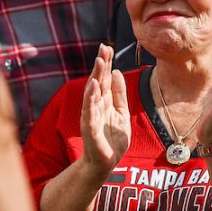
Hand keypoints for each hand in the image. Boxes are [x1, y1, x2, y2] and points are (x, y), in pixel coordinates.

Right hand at [78, 44, 129, 173]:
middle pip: (98, 82)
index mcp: (104, 102)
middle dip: (100, 66)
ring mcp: (91, 116)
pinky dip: (91, 99)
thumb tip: (118, 71)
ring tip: (99, 62)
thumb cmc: (112, 138)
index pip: (104, 79)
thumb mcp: (121, 112)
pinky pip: (90, 111)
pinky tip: (93, 87)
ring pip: (92, 93)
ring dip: (95, 77)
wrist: (105, 163)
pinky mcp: (90, 129)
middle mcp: (95, 106)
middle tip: (103, 48)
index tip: (108, 48)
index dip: (106, 64)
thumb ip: (120, 94)